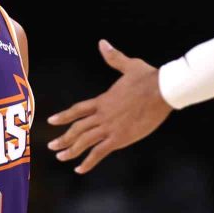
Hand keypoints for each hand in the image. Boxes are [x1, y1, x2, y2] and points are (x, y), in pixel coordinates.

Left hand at [47, 40, 172, 173]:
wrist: (162, 90)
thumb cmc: (148, 77)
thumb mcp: (128, 65)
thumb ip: (113, 57)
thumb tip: (103, 43)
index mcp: (102, 100)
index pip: (77, 110)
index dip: (63, 116)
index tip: (51, 121)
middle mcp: (102, 115)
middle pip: (77, 129)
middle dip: (63, 139)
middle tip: (51, 147)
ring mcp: (110, 128)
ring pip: (84, 142)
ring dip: (71, 151)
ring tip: (60, 158)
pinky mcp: (120, 138)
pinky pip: (99, 152)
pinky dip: (88, 162)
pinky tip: (79, 169)